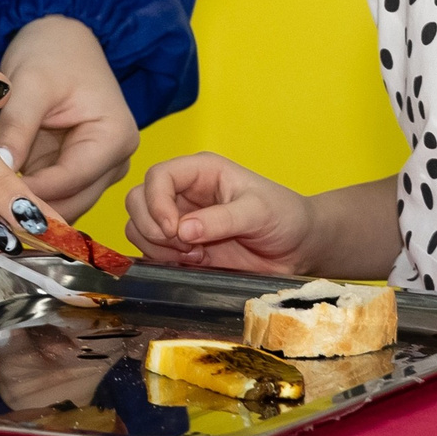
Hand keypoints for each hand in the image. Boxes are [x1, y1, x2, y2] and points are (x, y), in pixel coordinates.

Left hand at [0, 16, 137, 218]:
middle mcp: (114, 161)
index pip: (69, 180)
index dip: (29, 194)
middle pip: (70, 202)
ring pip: (59, 206)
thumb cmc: (53, 52)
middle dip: (28, 212)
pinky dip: (24, 200)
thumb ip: (15, 127)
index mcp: (114, 137)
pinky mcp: (76, 172)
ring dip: (25, 212)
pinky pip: (49, 196)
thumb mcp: (30, 84)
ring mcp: (97, 170)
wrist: (61, 39)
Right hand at [123, 152, 315, 274]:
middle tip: (186, 246)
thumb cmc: (285, 217)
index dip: (156, 202)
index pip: (158, 176)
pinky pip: (152, 252)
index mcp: (201, 172)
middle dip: (152, 227)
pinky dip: (162, 261)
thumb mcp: (259, 212)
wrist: (298, 248)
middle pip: (138, 200)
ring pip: (139, 227)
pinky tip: (194, 263)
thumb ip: (222, 219)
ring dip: (157, 247)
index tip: (174, 230)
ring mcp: (180, 220)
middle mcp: (184, 193)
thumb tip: (183, 230)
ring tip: (195, 255)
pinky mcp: (181, 247)